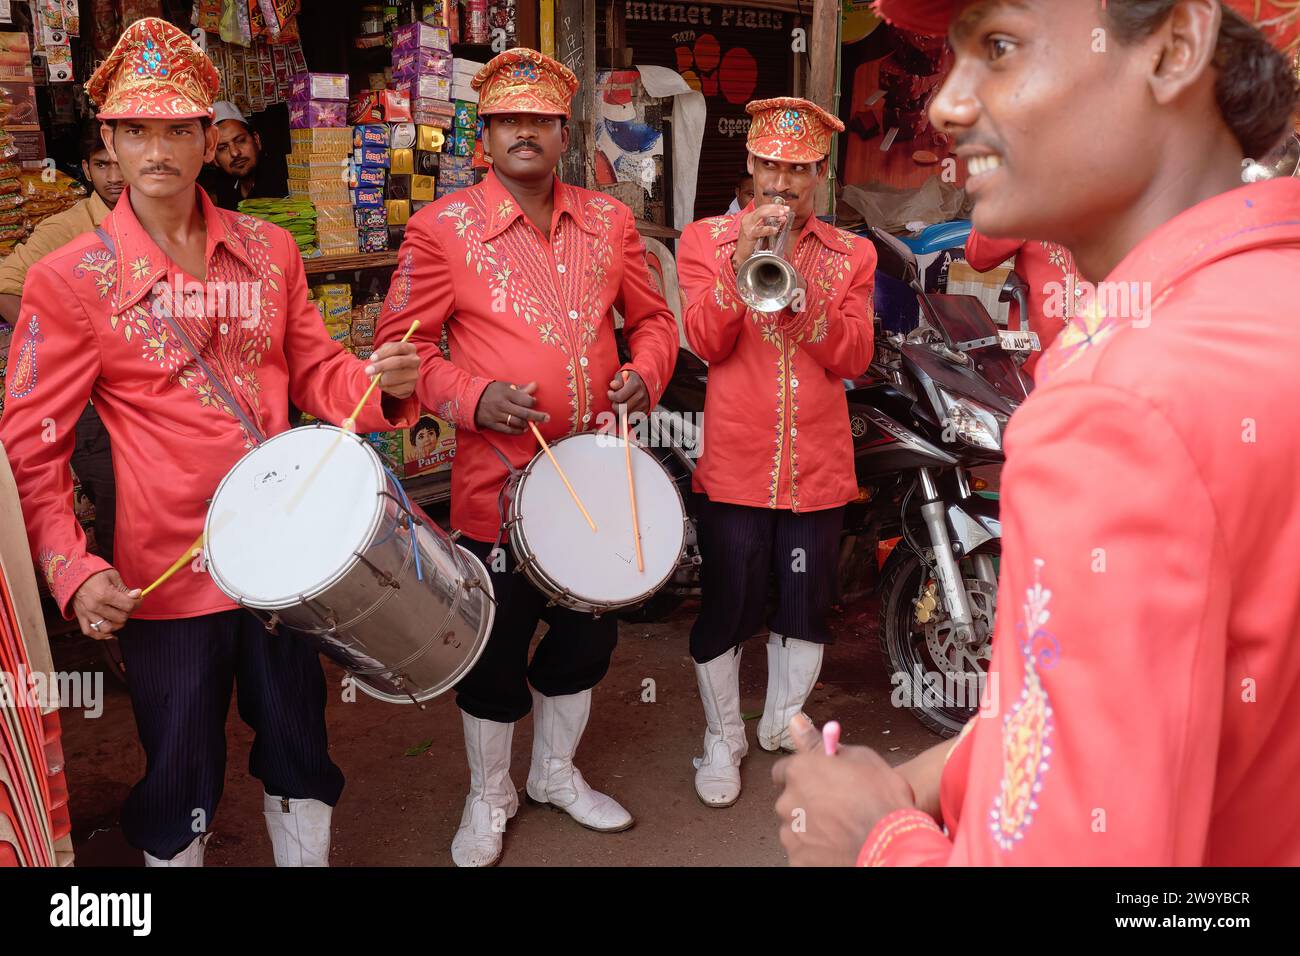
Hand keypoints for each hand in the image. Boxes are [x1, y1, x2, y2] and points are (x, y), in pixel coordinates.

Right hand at [71, 569, 141, 639]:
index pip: (128, 606)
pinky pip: (90, 632)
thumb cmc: (92, 572)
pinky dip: (101, 635)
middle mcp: (95, 606)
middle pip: (120, 618)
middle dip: (128, 612)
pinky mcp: (80, 617)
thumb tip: (137, 595)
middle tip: (128, 605)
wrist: (71, 573)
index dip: (137, 602)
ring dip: (116, 624)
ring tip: (118, 615)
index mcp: (104, 594)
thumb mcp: (112, 575)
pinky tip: (110, 632)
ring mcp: (86, 613)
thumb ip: (124, 588)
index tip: (137, 598)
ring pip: (108, 628)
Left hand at [364, 341, 420, 400]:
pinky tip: (383, 384)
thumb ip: (380, 353)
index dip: (384, 353)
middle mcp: (415, 361)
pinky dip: (386, 388)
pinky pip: (396, 389)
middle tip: (368, 371)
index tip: (372, 358)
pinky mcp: (410, 388)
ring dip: (382, 379)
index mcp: (410, 348)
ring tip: (375, 378)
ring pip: (397, 377)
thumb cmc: (389, 358)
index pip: (398, 348)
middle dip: (382, 366)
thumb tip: (375, 363)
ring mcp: (414, 375)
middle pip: (399, 362)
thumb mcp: (385, 351)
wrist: (396, 372)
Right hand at [474, 380, 550, 434]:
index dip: (532, 402)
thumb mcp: (505, 386)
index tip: (534, 402)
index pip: (525, 400)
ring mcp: (497, 416)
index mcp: (506, 393)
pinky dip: (518, 431)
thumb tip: (535, 385)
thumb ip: (520, 388)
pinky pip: (508, 430)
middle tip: (547, 418)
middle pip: (524, 413)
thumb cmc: (490, 391)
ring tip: (533, 423)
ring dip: (527, 424)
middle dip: (538, 416)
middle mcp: (502, 405)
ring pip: (517, 423)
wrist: (469, 400)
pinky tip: (523, 429)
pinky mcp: (493, 424)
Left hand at [607, 369, 648, 415]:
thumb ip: (617, 381)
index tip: (610, 393)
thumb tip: (613, 385)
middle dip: (615, 405)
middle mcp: (641, 395)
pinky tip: (626, 408)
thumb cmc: (631, 379)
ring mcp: (644, 404)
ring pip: (627, 415)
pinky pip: (632, 418)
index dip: (611, 396)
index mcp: (635, 384)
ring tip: (620, 403)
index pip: (619, 397)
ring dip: (620, 411)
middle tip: (615, 400)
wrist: (646, 383)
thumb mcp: (622, 375)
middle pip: (622, 408)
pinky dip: (627, 415)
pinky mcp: (645, 411)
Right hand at [733, 202, 791, 268]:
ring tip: (782, 217)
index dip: (775, 207)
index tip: (785, 208)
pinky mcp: (748, 234)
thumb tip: (782, 219)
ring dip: (773, 214)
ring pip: (761, 215)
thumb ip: (769, 224)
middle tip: (785, 210)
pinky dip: (768, 229)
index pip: (763, 207)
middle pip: (762, 209)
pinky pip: (760, 230)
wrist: (741, 255)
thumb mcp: (760, 231)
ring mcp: (747, 226)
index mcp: (750, 217)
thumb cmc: (751, 244)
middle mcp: (748, 219)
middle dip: (775, 208)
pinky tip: (775, 229)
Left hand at [772, 714, 916, 865]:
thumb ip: (821, 743)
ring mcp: (792, 834)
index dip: (802, 776)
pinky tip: (838, 846)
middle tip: (835, 809)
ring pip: (795, 827)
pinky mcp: (798, 860)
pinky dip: (815, 851)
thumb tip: (795, 722)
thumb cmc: (881, 799)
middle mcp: (788, 801)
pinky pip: (802, 852)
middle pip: (789, 800)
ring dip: (811, 827)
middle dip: (807, 803)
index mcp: (800, 772)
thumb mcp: (859, 758)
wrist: (893, 844)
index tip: (817, 782)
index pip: (783, 771)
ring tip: (841, 830)